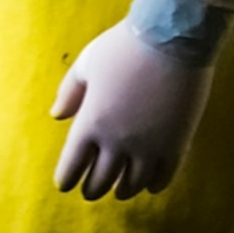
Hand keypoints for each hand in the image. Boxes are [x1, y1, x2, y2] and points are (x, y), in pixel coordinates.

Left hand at [49, 18, 213, 200]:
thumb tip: (57, 115)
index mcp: (90, 123)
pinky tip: (149, 185)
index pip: (73, 164)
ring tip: (119, 191)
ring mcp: (148, 147)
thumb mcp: (86, 64)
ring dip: (123, 190)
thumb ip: (70, 92)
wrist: (171, 40)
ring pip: (133, 183)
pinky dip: (154, 185)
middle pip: (101, 180)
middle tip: (89, 192)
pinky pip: (163, 177)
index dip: (67, 178)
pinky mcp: (176, 145)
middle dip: (92, 188)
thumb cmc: (123, 48)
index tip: (64, 185)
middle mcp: (116, 142)